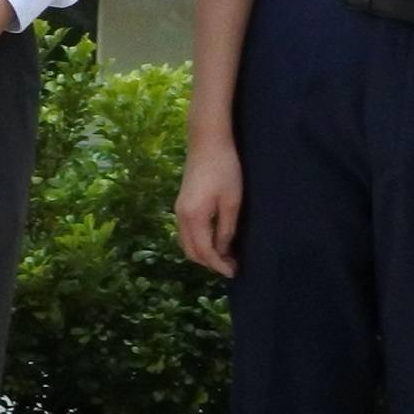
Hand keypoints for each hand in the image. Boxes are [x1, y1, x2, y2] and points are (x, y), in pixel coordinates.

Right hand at [175, 135, 242, 275]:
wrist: (208, 142)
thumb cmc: (225, 169)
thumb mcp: (232, 201)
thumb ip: (226, 228)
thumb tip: (223, 249)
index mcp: (194, 217)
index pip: (204, 251)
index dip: (218, 265)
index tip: (234, 272)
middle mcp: (181, 216)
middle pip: (190, 251)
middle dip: (209, 262)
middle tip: (231, 265)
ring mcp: (179, 209)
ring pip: (186, 242)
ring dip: (203, 253)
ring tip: (225, 255)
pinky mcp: (182, 203)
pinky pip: (187, 232)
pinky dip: (199, 242)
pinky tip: (215, 239)